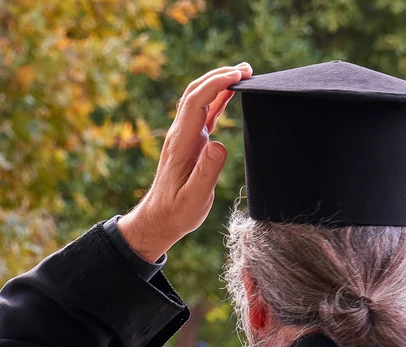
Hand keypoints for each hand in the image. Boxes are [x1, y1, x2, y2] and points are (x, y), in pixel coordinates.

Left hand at [118, 63, 252, 261]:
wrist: (159, 219)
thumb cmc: (177, 212)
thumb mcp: (194, 198)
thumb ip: (206, 172)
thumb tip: (219, 144)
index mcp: (182, 143)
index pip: (197, 102)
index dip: (216, 84)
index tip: (238, 76)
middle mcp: (181, 134)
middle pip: (196, 92)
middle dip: (219, 75)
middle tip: (246, 68)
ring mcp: (185, 136)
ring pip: (199, 98)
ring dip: (218, 81)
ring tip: (243, 73)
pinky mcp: (191, 141)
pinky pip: (204, 112)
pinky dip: (218, 97)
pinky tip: (231, 91)